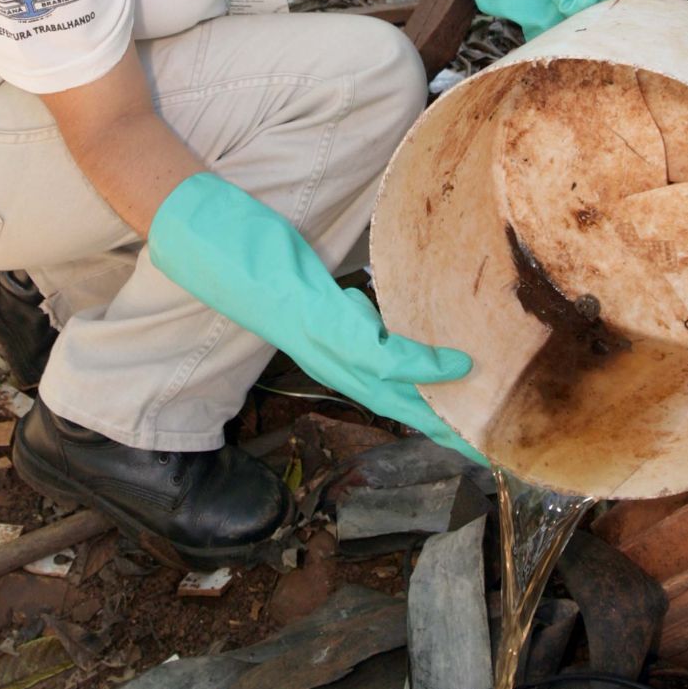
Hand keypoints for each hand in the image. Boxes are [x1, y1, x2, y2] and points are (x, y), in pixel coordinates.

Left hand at [149, 173, 485, 463]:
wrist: (202, 236)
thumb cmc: (252, 253)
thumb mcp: (304, 286)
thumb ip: (339, 308)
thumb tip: (374, 317)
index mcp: (321, 349)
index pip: (380, 390)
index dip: (424, 413)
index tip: (464, 432)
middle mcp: (321, 355)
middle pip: (391, 404)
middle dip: (438, 427)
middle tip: (485, 452)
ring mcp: (319, 339)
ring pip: (389, 388)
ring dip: (437, 407)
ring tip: (478, 422)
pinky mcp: (317, 317)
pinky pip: (377, 353)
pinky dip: (419, 365)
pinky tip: (453, 365)